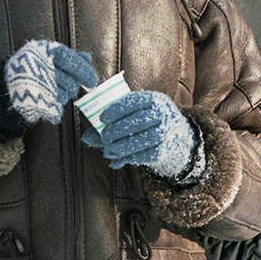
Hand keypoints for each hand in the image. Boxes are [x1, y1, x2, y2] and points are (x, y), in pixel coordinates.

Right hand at [4, 40, 96, 124]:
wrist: (6, 83)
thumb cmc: (31, 67)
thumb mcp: (48, 56)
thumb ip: (69, 57)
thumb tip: (87, 58)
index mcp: (42, 51)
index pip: (69, 59)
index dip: (83, 71)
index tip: (92, 82)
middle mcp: (37, 66)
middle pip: (68, 81)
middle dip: (72, 87)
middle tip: (69, 86)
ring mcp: (32, 85)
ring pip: (62, 96)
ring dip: (62, 96)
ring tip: (53, 91)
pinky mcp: (29, 101)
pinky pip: (52, 108)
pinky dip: (54, 108)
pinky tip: (49, 101)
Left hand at [83, 90, 203, 183]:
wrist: (174, 136)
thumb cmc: (145, 123)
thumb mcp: (131, 116)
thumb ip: (108, 124)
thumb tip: (86, 137)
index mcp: (153, 99)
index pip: (135, 100)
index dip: (118, 109)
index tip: (102, 118)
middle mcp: (164, 113)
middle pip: (140, 120)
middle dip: (118, 130)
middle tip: (104, 138)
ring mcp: (168, 131)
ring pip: (146, 138)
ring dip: (124, 146)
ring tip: (108, 151)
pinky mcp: (167, 148)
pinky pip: (150, 154)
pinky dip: (132, 157)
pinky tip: (120, 160)